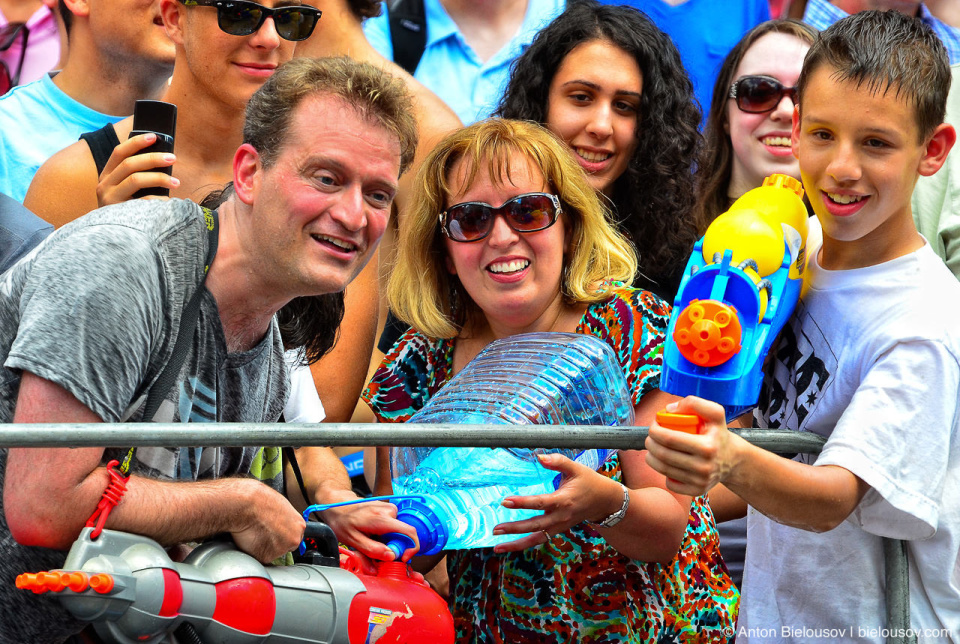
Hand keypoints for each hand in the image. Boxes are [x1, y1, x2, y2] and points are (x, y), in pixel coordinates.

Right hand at [96, 133, 178, 206]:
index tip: (155, 136)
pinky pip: (142, 202)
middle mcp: (104, 185)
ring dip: (160, 178)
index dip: (136, 142)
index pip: (119, 152)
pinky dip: (158, 200)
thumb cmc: (127, 210)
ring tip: (177, 182)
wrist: (109, 240)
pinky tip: (169, 203)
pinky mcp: (118, 213)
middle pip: (129, 164)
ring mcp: (109, 199)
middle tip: (173, 158)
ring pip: (135, 180)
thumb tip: (164, 160)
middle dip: (153, 158)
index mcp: (106, 175)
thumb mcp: (126, 191)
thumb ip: (137, 176)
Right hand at [230, 479, 305, 562]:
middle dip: (276, 542)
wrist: (245, 505)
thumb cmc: (260, 500)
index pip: (295, 536)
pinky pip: (259, 556)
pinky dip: (253, 550)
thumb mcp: (282, 506)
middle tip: (263, 531)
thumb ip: (286, 519)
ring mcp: (280, 550)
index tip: (275, 532)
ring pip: (272, 552)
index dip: (283, 535)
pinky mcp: (265, 557)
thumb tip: (282, 523)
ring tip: (255, 531)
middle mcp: (293, 539)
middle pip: (286, 547)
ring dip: (264, 546)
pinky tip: (250, 537)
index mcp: (299, 526)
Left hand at [317, 489, 419, 562]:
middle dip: (395, 547)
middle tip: (379, 553)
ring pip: (398, 532)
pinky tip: (374, 534)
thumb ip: (372, 550)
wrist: (337, 504)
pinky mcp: (388, 510)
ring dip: (389, 541)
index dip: (412, 547)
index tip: (403, 558)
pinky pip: (394, 527)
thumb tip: (391, 556)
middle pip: (404, 534)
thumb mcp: (353, 540)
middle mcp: (389, 511)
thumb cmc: (343, 521)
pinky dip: (387, 535)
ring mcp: (389, 508)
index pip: (410, 532)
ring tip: (372, 541)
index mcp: (382, 519)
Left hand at [490, 453, 622, 552]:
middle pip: (535, 525)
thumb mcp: (576, 468)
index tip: (505, 501)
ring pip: (537, 539)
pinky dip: (525, 544)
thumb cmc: (589, 482)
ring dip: (516, 544)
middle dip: (514, 528)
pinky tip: (510, 546)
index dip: (522, 502)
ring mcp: (559, 526)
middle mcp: (560, 517)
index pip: (540, 503)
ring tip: (497, 546)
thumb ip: (557, 461)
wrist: (604, 502)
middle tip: (496, 528)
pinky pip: (540, 539)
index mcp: (564, 500)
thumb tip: (539, 457)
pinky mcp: (558, 530)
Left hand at [644, 396, 740, 495]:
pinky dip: (663, 473)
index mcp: (707, 447)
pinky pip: (670, 483)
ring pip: (663, 469)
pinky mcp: (697, 491)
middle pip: (663, 455)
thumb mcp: (715, 414)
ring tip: (652, 448)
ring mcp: (700, 481)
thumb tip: (669, 410)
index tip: (654, 425)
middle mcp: (704, 467)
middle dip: (650, 443)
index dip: (654, 430)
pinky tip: (666, 464)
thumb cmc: (719, 434)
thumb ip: (694, 403)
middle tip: (650, 437)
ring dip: (651, 457)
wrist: (733, 459)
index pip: (669, 438)